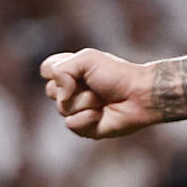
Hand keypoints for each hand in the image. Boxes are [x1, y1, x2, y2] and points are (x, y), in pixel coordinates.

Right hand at [40, 49, 158, 138]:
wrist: (139, 95)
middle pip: (51, 91)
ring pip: (62, 109)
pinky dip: (86, 118)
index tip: (79, 69)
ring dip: (85, 102)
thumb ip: (62, 69)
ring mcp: (77, 109)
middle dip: (74, 88)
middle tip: (95, 85)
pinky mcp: (84, 127)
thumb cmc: (116, 74)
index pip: (46, 70)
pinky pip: (71, 124)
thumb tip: (59, 95)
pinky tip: (101, 115)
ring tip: (102, 100)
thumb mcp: (87, 59)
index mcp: (70, 70)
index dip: (58, 71)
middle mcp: (70, 90)